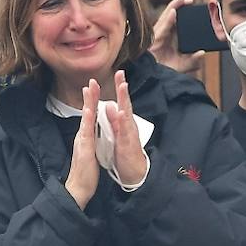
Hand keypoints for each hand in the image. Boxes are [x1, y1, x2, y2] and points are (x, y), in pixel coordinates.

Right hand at [64, 79, 100, 209]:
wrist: (78, 188)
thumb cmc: (85, 172)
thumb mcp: (89, 152)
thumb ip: (90, 141)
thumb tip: (91, 133)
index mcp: (86, 137)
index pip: (90, 115)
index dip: (92, 101)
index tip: (94, 87)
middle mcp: (82, 136)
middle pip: (86, 112)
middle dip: (89, 96)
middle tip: (91, 80)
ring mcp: (82, 141)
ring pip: (86, 118)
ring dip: (88, 102)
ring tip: (90, 88)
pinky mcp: (84, 148)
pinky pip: (86, 132)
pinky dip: (88, 120)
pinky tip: (89, 110)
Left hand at [106, 70, 149, 186]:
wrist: (135, 172)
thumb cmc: (126, 153)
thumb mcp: (118, 133)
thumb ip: (114, 119)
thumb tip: (110, 105)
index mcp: (124, 123)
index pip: (122, 102)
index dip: (120, 88)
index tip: (118, 73)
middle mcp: (129, 125)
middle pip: (126, 103)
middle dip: (123, 88)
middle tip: (121, 73)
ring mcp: (130, 133)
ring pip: (127, 114)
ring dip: (124, 100)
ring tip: (122, 86)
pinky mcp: (128, 144)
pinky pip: (126, 131)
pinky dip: (123, 122)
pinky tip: (121, 113)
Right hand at [149, 0, 205, 74]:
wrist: (154, 79)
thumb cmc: (165, 71)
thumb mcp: (184, 65)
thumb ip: (194, 60)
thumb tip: (202, 52)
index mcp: (171, 38)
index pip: (178, 22)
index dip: (184, 14)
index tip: (194, 8)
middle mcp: (164, 35)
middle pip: (172, 16)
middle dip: (180, 6)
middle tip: (190, 0)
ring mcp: (159, 35)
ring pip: (166, 17)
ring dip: (174, 7)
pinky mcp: (155, 40)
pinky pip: (162, 27)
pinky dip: (168, 19)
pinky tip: (174, 12)